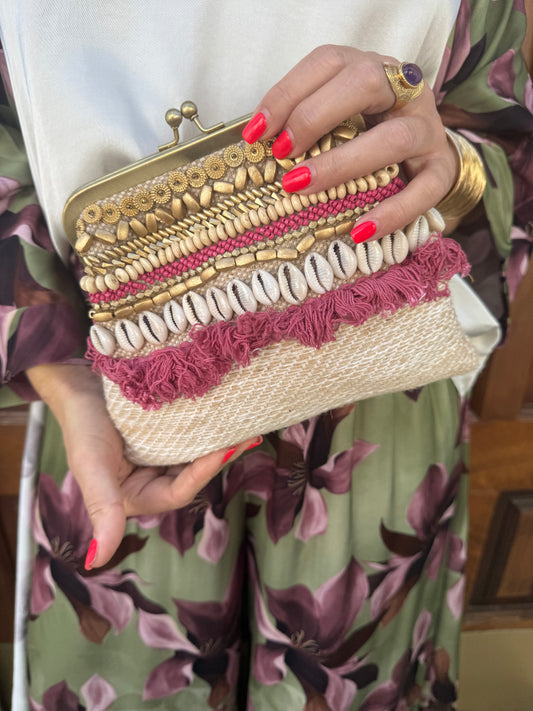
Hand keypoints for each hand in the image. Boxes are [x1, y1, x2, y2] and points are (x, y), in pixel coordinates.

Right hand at [27, 363, 259, 567]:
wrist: (78, 385)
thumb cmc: (81, 427)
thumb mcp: (91, 468)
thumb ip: (101, 512)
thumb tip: (95, 563)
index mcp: (136, 498)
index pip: (179, 493)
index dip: (204, 474)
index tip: (226, 450)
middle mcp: (151, 482)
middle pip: (194, 475)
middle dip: (221, 458)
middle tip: (248, 436)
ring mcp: (160, 458)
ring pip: (196, 456)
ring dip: (219, 443)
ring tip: (245, 427)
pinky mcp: (165, 436)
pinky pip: (192, 436)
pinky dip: (208, 429)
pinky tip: (227, 417)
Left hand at [243, 45, 459, 238]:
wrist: (428, 157)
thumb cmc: (370, 136)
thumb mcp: (338, 119)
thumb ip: (305, 122)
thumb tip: (258, 144)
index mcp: (370, 69)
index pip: (328, 63)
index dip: (288, 93)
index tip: (256, 132)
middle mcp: (403, 91)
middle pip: (364, 82)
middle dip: (314, 116)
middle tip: (283, 153)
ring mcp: (426, 129)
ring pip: (394, 138)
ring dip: (343, 163)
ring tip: (302, 187)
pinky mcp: (441, 169)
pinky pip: (423, 191)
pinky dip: (392, 213)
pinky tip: (360, 231)